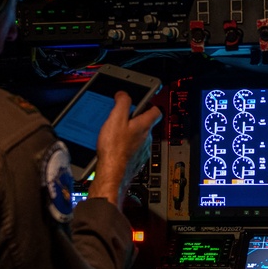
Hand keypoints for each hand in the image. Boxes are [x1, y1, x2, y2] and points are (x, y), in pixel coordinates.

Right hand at [87, 92, 161, 207]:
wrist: (112, 174)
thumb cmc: (114, 149)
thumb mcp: (116, 119)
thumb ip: (122, 103)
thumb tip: (124, 94)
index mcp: (144, 126)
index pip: (156, 111)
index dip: (150, 104)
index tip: (144, 102)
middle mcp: (147, 139)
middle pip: (146, 124)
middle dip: (136, 119)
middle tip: (123, 117)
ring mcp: (142, 151)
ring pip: (140, 138)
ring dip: (130, 134)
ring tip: (116, 133)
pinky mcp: (136, 161)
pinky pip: (134, 149)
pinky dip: (126, 146)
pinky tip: (115, 147)